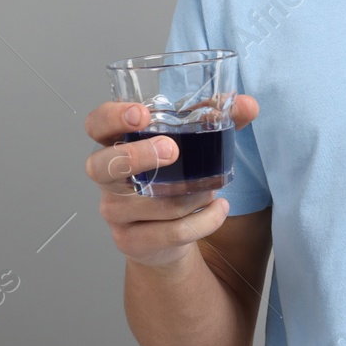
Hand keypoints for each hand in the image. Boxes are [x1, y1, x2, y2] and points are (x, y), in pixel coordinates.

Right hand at [82, 96, 259, 268]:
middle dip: (136, 157)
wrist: (167, 235)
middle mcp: (107, 178)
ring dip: (192, 195)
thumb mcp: (196, 142)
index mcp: (117, 143)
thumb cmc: (176, 176)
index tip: (140, 115)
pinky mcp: (131, 241)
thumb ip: (219, 118)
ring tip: (211, 188)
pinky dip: (205, 221)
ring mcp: (114, 211)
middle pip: (102, 167)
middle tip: (173, 151)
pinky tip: (219, 209)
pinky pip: (172, 232)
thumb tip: (248, 104)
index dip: (111, 117)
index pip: (97, 125)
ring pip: (153, 203)